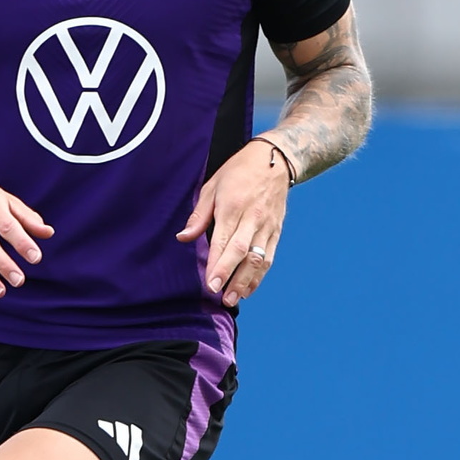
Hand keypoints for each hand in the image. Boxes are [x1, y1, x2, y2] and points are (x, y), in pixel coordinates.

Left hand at [176, 139, 288, 307]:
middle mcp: (252, 219)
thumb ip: (198, 215)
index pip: (224, 242)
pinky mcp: (276, 231)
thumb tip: (183, 238)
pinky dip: (259, 275)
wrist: (275, 160)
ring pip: (258, 259)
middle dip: (231, 277)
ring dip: (246, 281)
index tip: (210, 283)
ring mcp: (267, 226)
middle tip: (221, 297)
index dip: (217, 264)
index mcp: (233, 207)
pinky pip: (269, 256)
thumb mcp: (212, 186)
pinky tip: (248, 288)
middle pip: (242, 253)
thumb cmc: (238, 172)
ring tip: (233, 299)